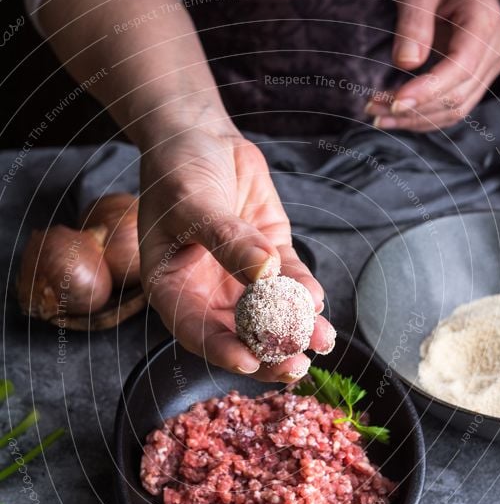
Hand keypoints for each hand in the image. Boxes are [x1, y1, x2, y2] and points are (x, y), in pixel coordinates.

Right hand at [138, 126, 334, 381]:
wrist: (199, 136)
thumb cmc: (177, 170)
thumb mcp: (192, 203)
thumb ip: (226, 239)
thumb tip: (264, 271)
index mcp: (173, 289)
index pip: (195, 331)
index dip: (222, 350)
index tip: (251, 363)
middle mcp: (207, 292)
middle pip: (239, 334)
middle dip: (270, 352)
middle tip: (295, 367)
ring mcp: (241, 278)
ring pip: (271, 314)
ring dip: (296, 329)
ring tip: (321, 340)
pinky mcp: (271, 257)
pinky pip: (290, 282)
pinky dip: (304, 292)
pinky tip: (316, 301)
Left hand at [366, 0, 499, 130]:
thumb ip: (413, 20)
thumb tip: (406, 63)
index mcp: (484, 20)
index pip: (461, 66)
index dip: (429, 89)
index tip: (395, 102)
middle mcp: (494, 48)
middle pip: (457, 94)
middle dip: (414, 109)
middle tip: (372, 108)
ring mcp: (490, 66)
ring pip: (456, 109)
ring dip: (416, 120)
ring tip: (378, 116)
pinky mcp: (478, 78)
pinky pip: (453, 108)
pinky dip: (424, 117)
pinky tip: (396, 117)